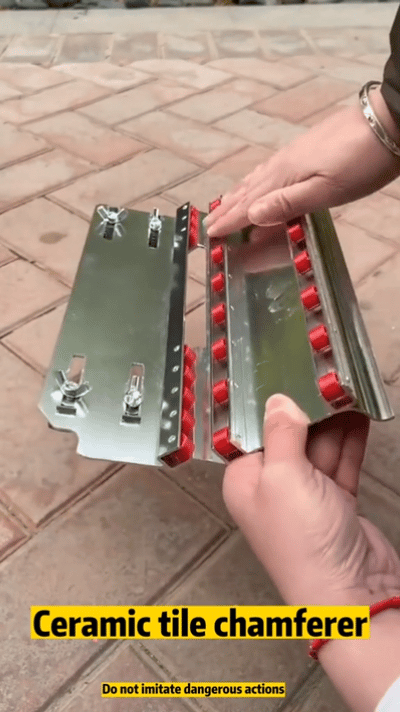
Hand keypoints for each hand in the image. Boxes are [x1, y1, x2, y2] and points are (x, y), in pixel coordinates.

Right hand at [205, 90, 399, 238]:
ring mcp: (293, 154)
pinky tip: (256, 180)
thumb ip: (288, 203)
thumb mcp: (327, 190)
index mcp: (285, 177)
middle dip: (227, 209)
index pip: (250, 204)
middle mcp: (282, 164)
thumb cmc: (361, 162)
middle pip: (248, 191)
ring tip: (223, 205)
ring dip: (238, 195)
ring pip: (256, 178)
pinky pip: (268, 169)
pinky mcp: (304, 148)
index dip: (230, 220)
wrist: (386, 122)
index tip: (210, 234)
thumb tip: (251, 214)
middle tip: (208, 224)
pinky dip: (254, 180)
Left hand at [223, 394, 399, 605]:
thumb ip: (281, 433)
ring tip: (347, 390)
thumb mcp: (284, 476)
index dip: (271, 406)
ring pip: (319, 448)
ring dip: (334, 422)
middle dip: (309, 410)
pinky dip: (350, 442)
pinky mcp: (335, 503)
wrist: (350, 593)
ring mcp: (306, 497)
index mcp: (245, 481)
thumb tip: (277, 401)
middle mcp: (272, 487)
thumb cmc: (303, 544)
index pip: (253, 432)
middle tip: (327, 379)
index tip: (286, 375)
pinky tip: (359, 417)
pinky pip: (342, 463)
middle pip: (289, 436)